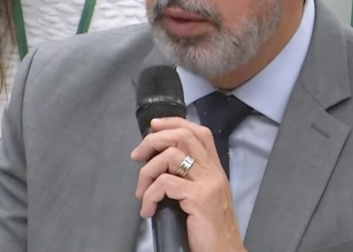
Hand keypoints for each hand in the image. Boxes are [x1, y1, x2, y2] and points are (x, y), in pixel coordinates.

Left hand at [131, 117, 245, 251]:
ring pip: (170, 157)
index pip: (199, 132)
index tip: (153, 126)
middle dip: (154, 140)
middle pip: (183, 137)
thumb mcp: (203, 198)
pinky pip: (165, 184)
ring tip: (141, 192)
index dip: (175, 122)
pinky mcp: (199, 198)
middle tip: (137, 155)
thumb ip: (189, 179)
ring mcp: (207, 183)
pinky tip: (148, 210)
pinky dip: (150, 195)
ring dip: (147, 172)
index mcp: (215, 169)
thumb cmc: (210, 229)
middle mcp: (213, 171)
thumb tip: (160, 166)